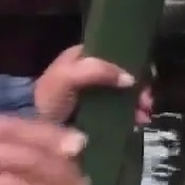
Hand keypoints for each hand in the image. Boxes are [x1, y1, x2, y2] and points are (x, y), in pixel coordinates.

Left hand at [33, 45, 153, 124]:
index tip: (142, 78)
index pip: (113, 51)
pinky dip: (133, 114)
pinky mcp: (98, 112)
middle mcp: (90, 71)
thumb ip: (95, 70)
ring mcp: (94, 93)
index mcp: (81, 56)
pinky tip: (139, 122)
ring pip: (125, 92)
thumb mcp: (67, 77)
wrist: (38, 132)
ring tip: (144, 115)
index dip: (131, 62)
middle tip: (146, 101)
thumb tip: (130, 78)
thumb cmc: (50, 98)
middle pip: (124, 73)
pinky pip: (121, 110)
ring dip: (139, 102)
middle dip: (139, 86)